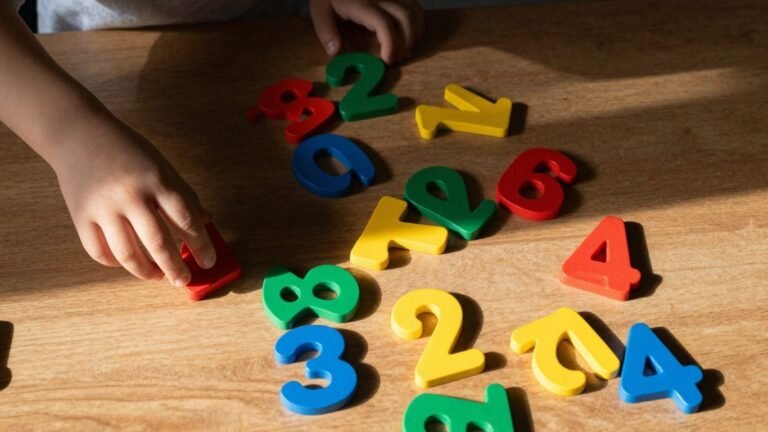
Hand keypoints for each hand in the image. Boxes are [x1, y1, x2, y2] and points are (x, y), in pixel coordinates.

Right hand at [52, 116, 215, 286]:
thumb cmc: (128, 151)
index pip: (186, 220)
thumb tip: (206, 222)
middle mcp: (130, 195)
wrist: (79, 135)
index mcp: (156, 180)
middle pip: (157, 243)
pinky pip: (100, 252)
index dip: (200, 244)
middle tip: (184, 280)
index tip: (208, 261)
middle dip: (175, 267)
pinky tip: (130, 263)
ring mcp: (103, 208)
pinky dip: (116, 264)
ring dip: (147, 272)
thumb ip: (185, 195)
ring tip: (159, 276)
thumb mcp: (162, 166)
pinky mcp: (81, 217)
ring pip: (127, 254)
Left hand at [310, 0, 423, 63]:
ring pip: (414, 10)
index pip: (383, 24)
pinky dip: (418, 22)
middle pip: (405, 18)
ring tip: (406, 49)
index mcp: (361, 3)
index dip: (390, 44)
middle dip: (406, 42)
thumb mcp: (319, 10)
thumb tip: (335, 51)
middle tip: (398, 59)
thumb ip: (326, 31)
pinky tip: (410, 35)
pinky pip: (414, 5)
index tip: (387, 61)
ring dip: (415, 32)